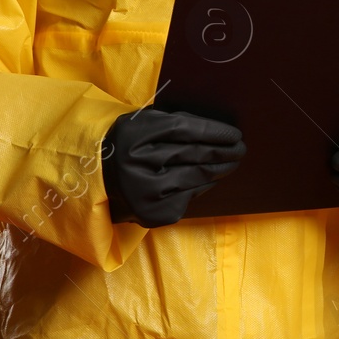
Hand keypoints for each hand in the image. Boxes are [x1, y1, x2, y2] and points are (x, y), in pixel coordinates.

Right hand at [101, 109, 245, 227]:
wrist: (98, 180)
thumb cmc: (131, 145)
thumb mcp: (144, 125)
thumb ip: (175, 124)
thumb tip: (218, 131)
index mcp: (134, 134)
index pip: (183, 129)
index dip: (214, 131)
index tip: (235, 134)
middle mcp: (136, 163)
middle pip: (193, 154)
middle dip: (223, 151)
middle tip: (241, 148)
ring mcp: (144, 192)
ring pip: (195, 176)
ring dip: (220, 169)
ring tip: (233, 162)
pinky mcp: (152, 213)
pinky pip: (189, 196)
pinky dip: (204, 186)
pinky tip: (211, 179)